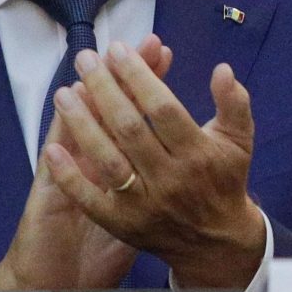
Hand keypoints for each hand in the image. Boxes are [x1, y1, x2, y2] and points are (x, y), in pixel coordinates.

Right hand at [0, 35, 173, 291]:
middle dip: (123, 77)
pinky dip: (59, 151)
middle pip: (106, 109)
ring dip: (88, 101)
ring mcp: (65, 177)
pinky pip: (56, 172)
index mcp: (111, 160)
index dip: (147, 80)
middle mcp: (87, 161)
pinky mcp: (48, 201)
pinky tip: (61, 128)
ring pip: (76, 130)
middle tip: (136, 44)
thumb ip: (148, 172)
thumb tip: (173, 143)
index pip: (133, 109)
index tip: (162, 50)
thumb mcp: (128, 208)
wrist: (54, 281)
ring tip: (98, 67)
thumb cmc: (93, 246)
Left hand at [44, 39, 266, 290]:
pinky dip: (70, 175)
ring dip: (82, 124)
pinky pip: (90, 199)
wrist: (213, 241)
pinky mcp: (122, 223)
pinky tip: (52, 149)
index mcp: (198, 153)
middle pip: (130, 128)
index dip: (139, 76)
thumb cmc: (224, 179)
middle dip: (104, 89)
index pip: (163, 108)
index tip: (120, 50)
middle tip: (85, 59)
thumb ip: (234, 103)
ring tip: (64, 92)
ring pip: (107, 159)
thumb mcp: (239, 140)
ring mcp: (143, 203)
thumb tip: (222, 69)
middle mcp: (170, 178)